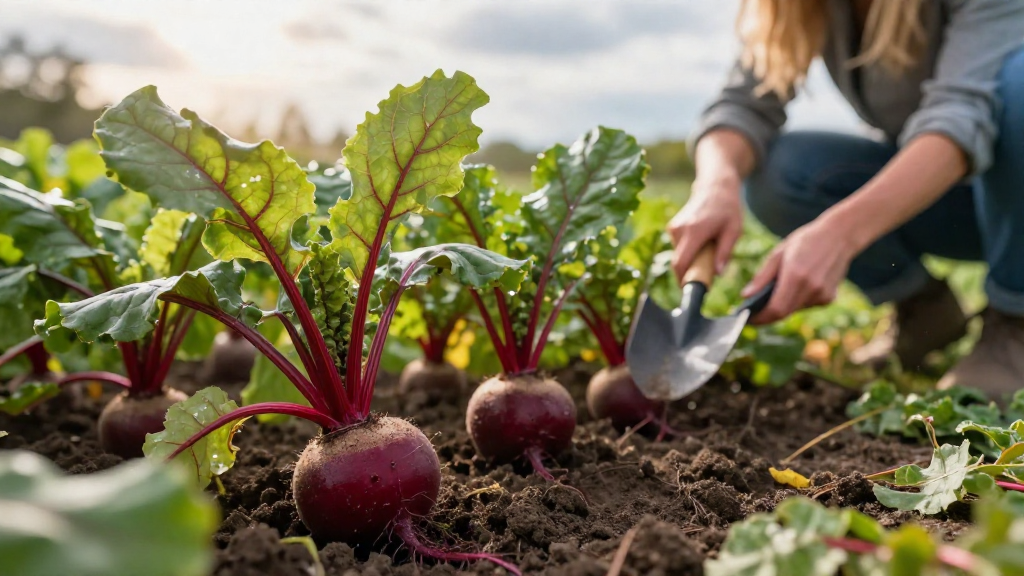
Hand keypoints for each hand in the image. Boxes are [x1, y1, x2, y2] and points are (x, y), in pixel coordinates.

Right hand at [667, 175, 743, 281]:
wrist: (715, 186)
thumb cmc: (728, 208)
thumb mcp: (734, 230)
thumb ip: (725, 252)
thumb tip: (717, 273)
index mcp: (694, 231)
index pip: (681, 263)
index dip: (683, 280)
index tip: (691, 290)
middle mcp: (679, 229)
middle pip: (678, 262)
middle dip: (689, 273)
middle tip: (706, 274)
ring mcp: (673, 227)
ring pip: (678, 255)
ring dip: (691, 261)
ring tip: (708, 252)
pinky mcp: (672, 227)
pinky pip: (678, 248)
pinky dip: (689, 252)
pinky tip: (702, 244)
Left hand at [742, 219, 857, 324]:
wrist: (839, 236)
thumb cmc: (805, 241)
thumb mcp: (779, 253)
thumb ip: (762, 277)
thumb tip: (745, 296)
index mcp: (796, 275)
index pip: (775, 309)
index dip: (760, 318)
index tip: (747, 318)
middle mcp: (811, 288)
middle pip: (784, 313)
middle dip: (767, 315)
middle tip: (753, 312)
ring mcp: (822, 295)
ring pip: (794, 310)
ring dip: (783, 305)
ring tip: (775, 292)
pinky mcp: (829, 298)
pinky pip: (806, 305)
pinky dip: (797, 300)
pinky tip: (798, 285)